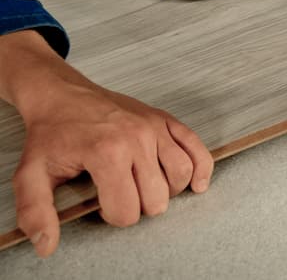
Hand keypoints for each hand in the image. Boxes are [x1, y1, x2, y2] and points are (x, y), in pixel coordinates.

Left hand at [0, 31, 213, 256]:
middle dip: (140, 206)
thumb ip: (36, 212)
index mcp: (107, 153)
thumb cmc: (52, 133)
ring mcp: (155, 127)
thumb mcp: (31, 173)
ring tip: (147, 188)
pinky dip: (201, 168)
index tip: (100, 203)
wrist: (62, 95)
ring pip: (181, 174)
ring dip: (168, 191)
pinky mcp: (165, 119)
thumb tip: (47, 244)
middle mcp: (137, 139)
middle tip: (122, 195)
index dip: (113, 215)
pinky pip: (196, 146)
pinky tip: (196, 183)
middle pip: (157, 197)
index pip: (127, 210)